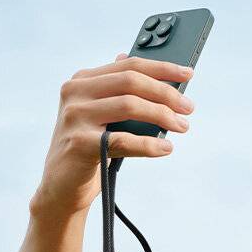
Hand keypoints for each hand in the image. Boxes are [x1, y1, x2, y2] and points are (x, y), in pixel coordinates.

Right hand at [33, 53, 194, 216]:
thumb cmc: (90, 148)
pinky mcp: (79, 143)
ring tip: (182, 126)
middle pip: (131, 82)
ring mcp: (75, 117)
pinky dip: (149, 145)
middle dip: (166, 93)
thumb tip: (159, 77)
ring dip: (163, 115)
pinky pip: (123, 140)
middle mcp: (75, 93)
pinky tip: (165, 148)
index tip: (188, 74)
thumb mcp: (104, 116)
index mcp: (83, 81)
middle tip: (189, 108)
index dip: (162, 68)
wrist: (62, 185)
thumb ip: (122, 94)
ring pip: (129, 105)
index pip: (129, 66)